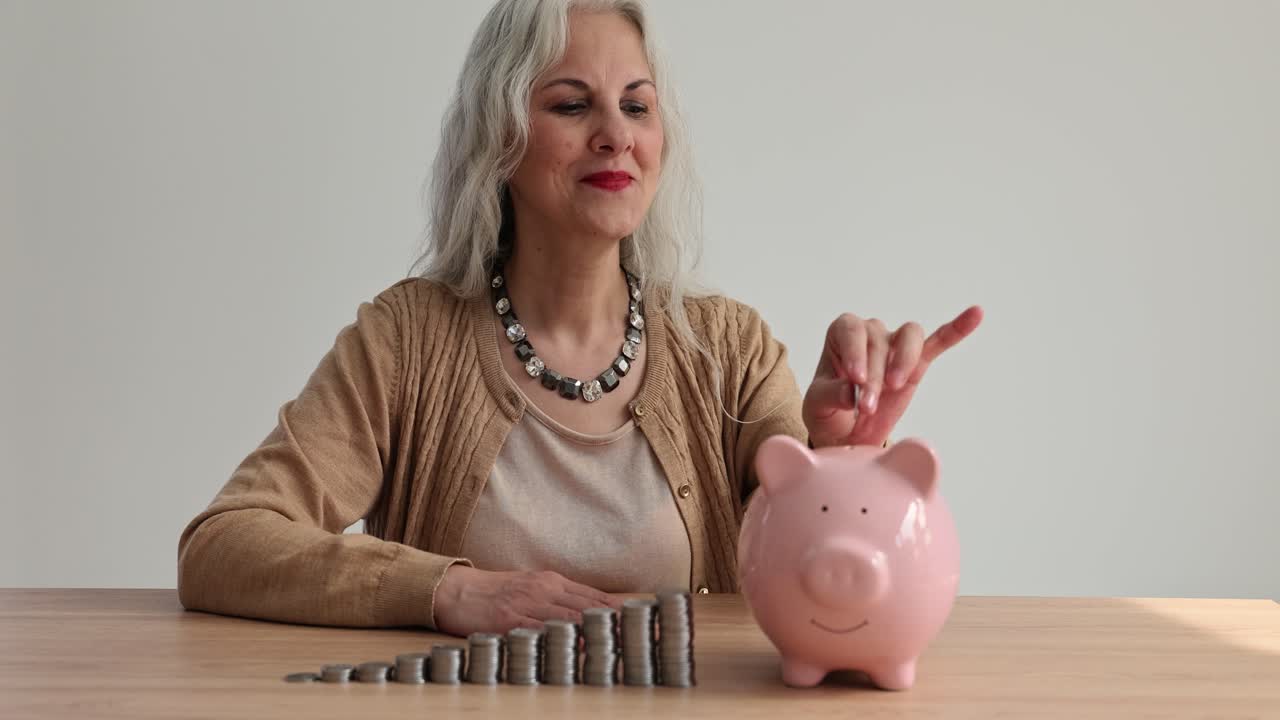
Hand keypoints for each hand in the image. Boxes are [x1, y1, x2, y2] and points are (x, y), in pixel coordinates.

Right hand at [433, 565, 623, 636]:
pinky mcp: (511, 619)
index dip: (620, 611)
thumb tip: (591, 613)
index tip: (644, 622)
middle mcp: (545, 588)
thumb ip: (561, 599)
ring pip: (571, 617)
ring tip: (620, 644)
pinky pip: (542, 630)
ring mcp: (528, 603)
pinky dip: (562, 638)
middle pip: (589, 607)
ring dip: (596, 631)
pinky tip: (580, 646)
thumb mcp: (533, 588)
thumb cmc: (496, 592)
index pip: (595, 596)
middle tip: (641, 637)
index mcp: (553, 580)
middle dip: (616, 623)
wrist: (456, 590)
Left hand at [802, 306, 982, 447]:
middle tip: (867, 406)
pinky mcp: (918, 363)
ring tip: (896, 386)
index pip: (851, 330)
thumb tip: (851, 391)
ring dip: (904, 360)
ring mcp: (895, 347)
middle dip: (875, 374)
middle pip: (880, 339)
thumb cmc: (828, 415)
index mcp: (841, 335)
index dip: (855, 351)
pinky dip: (956, 329)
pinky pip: (940, 341)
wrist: (847, 437)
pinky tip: (975, 314)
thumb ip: (830, 395)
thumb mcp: (817, 407)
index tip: (855, 380)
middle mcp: (870, 334)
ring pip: (909, 335)